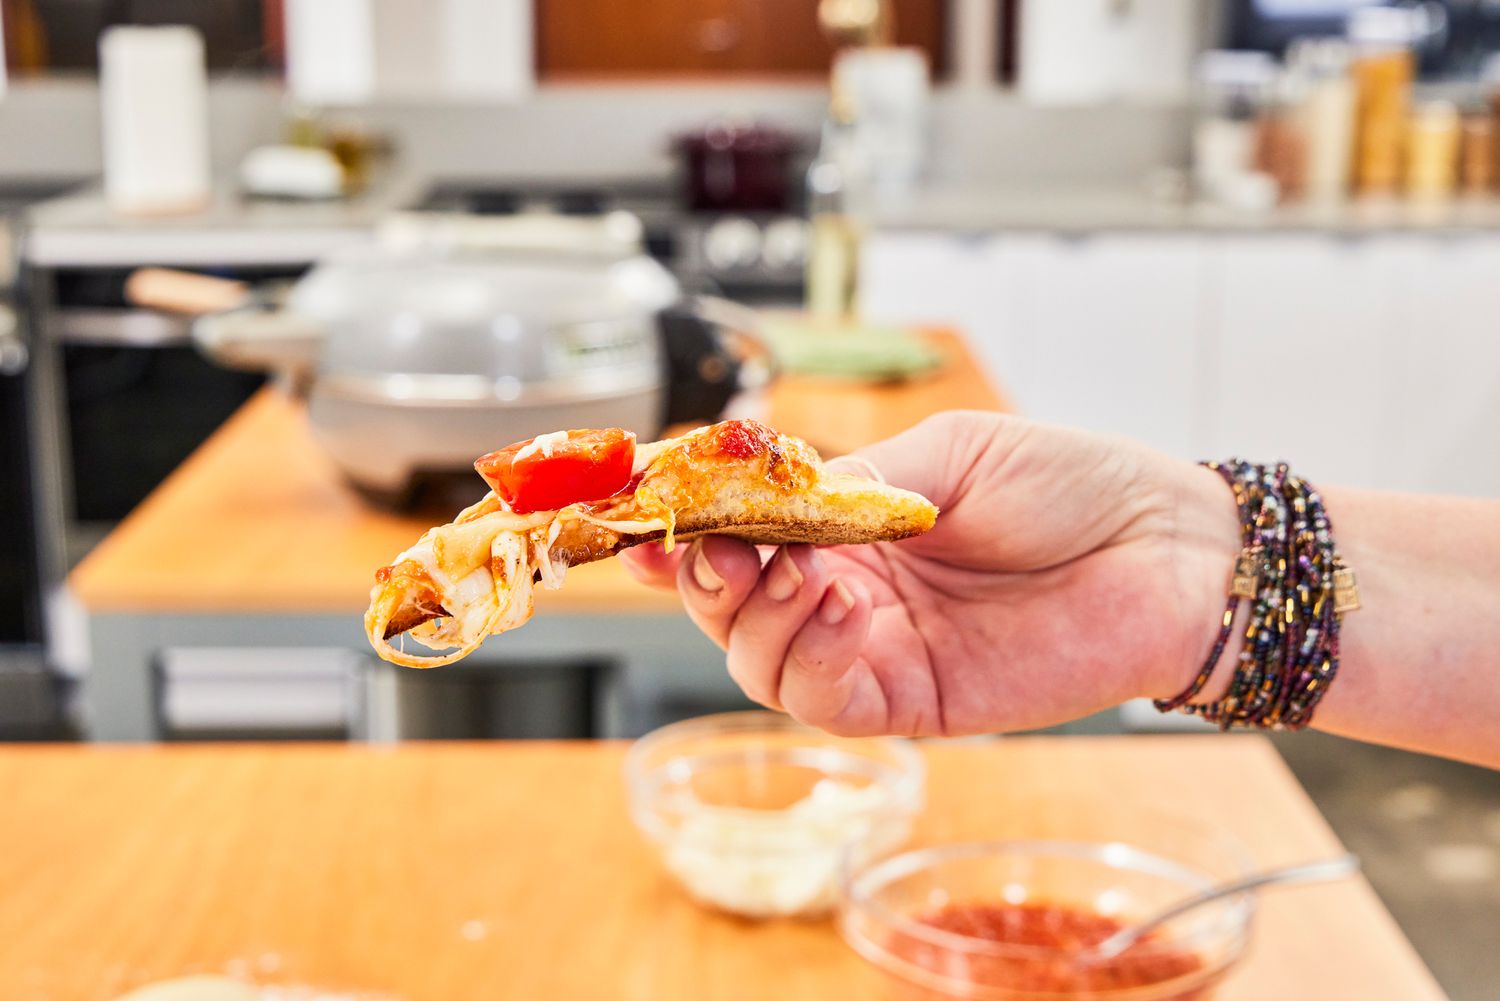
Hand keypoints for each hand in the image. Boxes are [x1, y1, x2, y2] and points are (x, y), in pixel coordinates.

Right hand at [621, 411, 1240, 737]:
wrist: (1171, 549)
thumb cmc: (1071, 484)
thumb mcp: (948, 456)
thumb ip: (852, 484)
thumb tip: (764, 497)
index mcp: (849, 527)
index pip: (742, 538)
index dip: (685, 530)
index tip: (645, 512)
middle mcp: (851, 594)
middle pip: (733, 607)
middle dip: (705, 576)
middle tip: (715, 544)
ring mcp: (879, 652)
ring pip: (763, 661)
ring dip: (754, 617)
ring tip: (799, 572)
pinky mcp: (916, 703)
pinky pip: (828, 699)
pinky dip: (811, 658)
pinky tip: (841, 607)